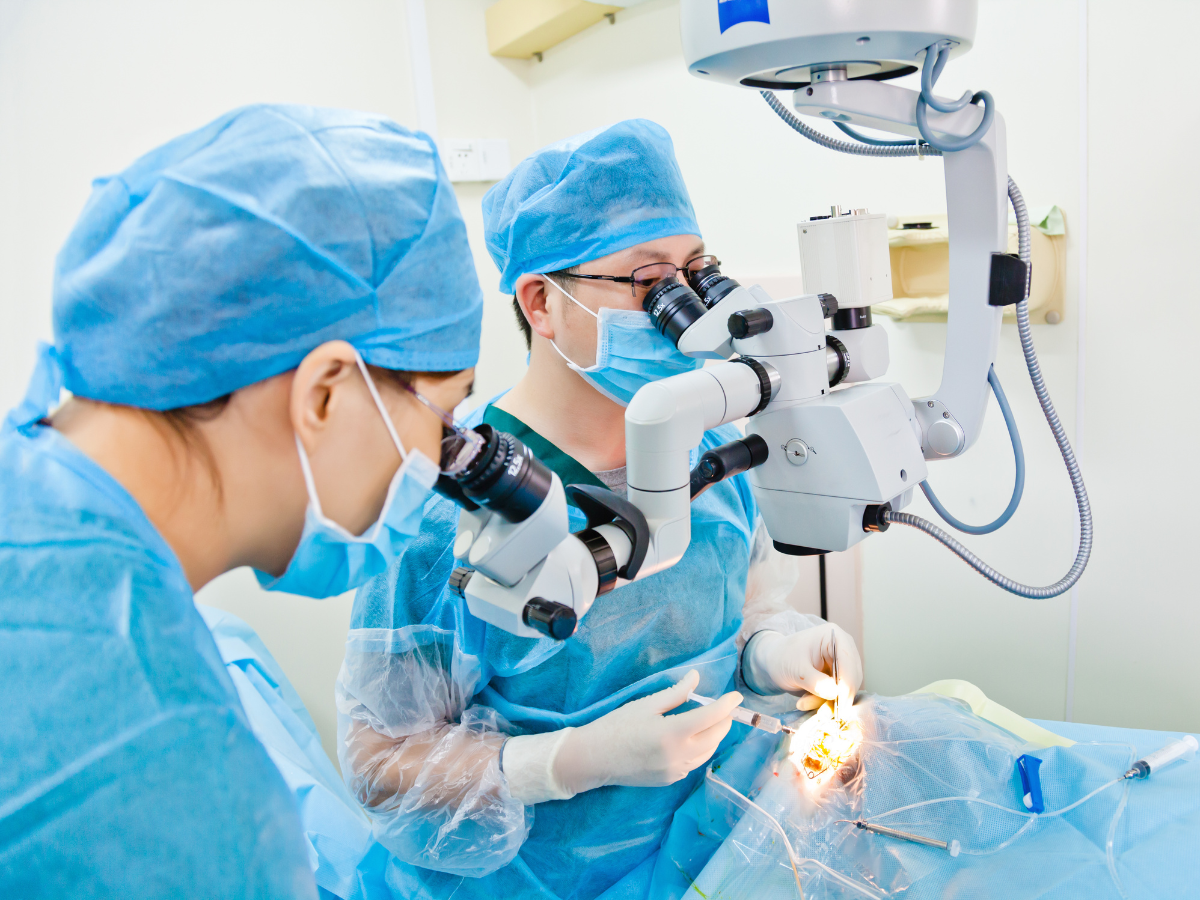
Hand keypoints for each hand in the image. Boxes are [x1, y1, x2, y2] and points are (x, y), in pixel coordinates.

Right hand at [552, 669, 740, 793]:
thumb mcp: (646, 705)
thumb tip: (695, 677)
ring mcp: (676, 771)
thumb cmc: (617, 726)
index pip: (711, 717)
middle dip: (724, 720)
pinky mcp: (671, 780)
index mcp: (672, 733)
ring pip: (708, 752)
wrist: (595, 758)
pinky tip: (692, 738)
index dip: (727, 705)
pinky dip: (700, 749)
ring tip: (710, 720)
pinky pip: (695, 763)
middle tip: (724, 706)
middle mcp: (679, 756)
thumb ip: (676, 693)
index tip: (737, 696)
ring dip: (714, 735)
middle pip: (715, 736)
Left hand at [743, 624, 862, 709]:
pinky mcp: (839, 677)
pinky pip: (838, 695)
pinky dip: (824, 702)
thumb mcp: (795, 670)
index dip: (846, 684)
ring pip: (846, 690)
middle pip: (851, 677)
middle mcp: (844, 648)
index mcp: (834, 637)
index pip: (848, 661)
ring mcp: (843, 663)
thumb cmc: (782, 658)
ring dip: (827, 702)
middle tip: (822, 713)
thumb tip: (835, 693)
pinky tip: (805, 701)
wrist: (774, 662)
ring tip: (803, 703)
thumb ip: (815, 681)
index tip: (840, 705)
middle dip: (836, 697)